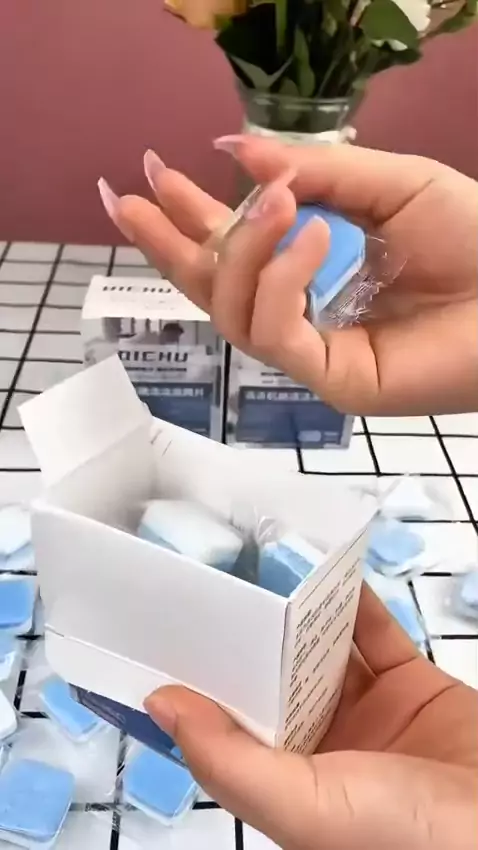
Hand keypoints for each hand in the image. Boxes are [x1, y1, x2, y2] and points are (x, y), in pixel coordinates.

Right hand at [98, 140, 477, 415]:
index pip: (234, 247)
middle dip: (169, 245)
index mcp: (313, 266)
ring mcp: (313, 351)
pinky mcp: (330, 379)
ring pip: (233, 313)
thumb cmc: (472, 236)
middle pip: (214, 290)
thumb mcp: (387, 185)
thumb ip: (315, 171)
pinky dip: (280, 280)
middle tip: (130, 200)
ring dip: (240, 250)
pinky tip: (307, 236)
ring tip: (273, 204)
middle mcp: (302, 311)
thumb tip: (235, 149)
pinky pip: (275, 334)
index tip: (149, 176)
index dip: (190, 215)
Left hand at [145, 585, 477, 849]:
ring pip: (324, 654)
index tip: (169, 635)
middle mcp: (326, 750)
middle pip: (277, 683)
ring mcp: (371, 715)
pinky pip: (376, 635)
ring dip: (300, 616)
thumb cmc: (402, 832)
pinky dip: (355, 604)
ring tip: (267, 566)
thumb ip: (230, 760)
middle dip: (251, 640)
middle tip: (216, 583)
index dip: (203, 686)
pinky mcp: (412, 687)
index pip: (232, 729)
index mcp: (290, 788)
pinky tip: (330, 573)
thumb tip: (160, 704)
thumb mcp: (306, 806)